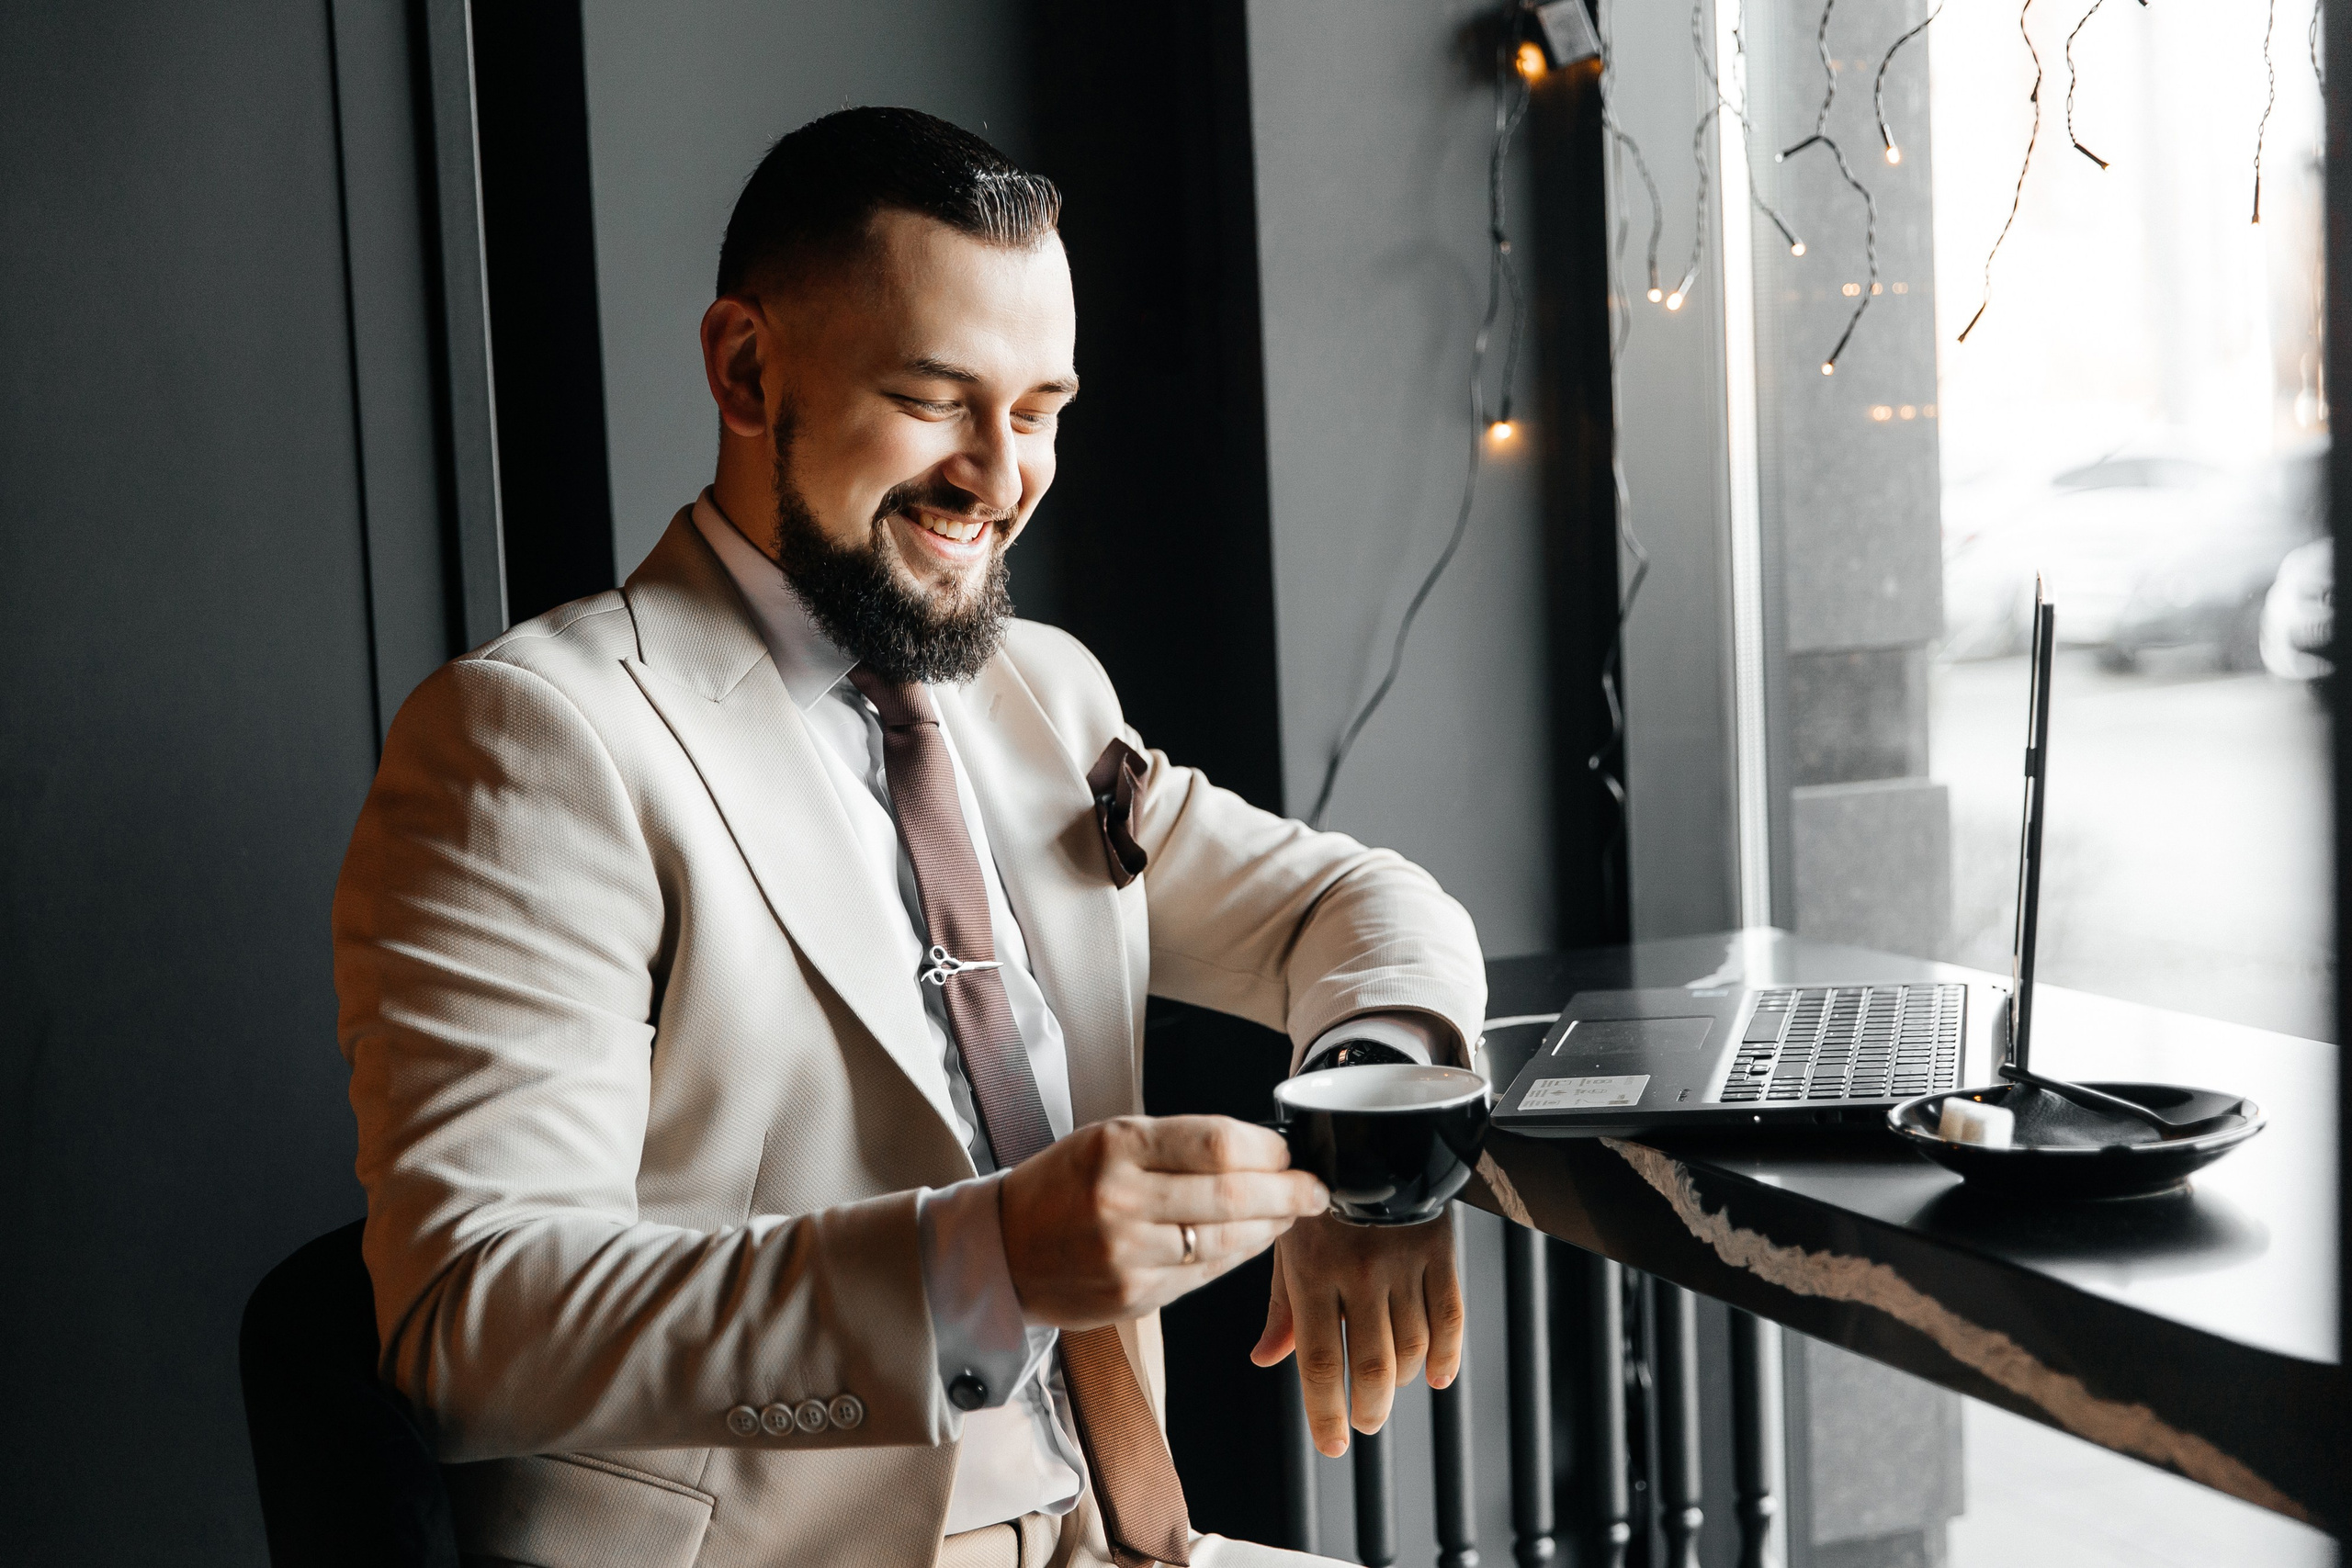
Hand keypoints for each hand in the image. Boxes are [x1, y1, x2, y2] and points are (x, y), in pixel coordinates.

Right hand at [1000, 1116, 1329, 1329]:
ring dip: (1271, 1228)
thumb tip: (1257, 1150)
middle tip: (1316, 1189)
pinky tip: (1252, 1242)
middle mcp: (1121, 1200)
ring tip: (1290, 1215)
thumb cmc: (1061, 1185)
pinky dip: (1236, 1256)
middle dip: (1288, 1192)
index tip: (1290, 1151)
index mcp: (1116, 1146)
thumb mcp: (1106, 1140)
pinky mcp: (1133, 1296)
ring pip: (1226, 1241)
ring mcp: (1127, 1254)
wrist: (1002, 1248)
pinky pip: (1204, 1274)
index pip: (1216, 1143)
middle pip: (1233, 1194)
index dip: (1268, 1148)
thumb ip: (1175, 1144)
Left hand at [1249, 1211, 1463, 1455]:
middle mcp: (1359, 1273)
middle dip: (1367, 1407)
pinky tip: (1436, 1377)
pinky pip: (1450, 1316)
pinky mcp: (1440, 1251)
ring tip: (1386, 1391)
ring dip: (1400, 1382)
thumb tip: (1265, 1359)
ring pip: (1412, 1347)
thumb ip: (1280, 1306)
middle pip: (1372, 1365)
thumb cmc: (1317, 1193)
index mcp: (1313, 1271)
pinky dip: (1447, 1355)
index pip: (1320, 1360)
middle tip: (1361, 1422)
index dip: (1326, 1411)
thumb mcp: (1286, 1242)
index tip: (1332, 1444)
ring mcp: (1404, 1264)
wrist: (1367, 1132)